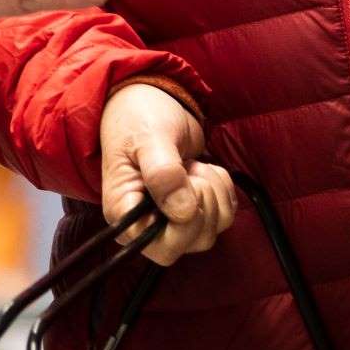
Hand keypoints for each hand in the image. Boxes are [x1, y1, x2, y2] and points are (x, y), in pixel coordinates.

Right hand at [100, 82, 237, 265]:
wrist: (151, 101)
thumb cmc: (138, 117)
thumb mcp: (149, 139)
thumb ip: (164, 174)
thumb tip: (184, 212)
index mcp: (125, 213)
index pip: (161, 248)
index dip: (184, 226)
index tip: (186, 186)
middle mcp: (147, 223)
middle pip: (190, 242)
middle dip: (203, 203)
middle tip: (190, 169)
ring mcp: (172, 219)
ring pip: (211, 230)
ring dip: (213, 193)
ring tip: (192, 165)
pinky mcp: (194, 209)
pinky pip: (224, 215)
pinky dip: (223, 190)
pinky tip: (203, 169)